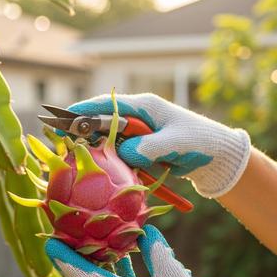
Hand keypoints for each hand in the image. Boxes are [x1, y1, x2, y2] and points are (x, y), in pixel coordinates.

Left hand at [45, 225, 249, 276]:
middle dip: (71, 266)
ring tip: (92, 247)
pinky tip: (124, 262)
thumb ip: (157, 250)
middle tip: (65, 245)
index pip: (82, 275)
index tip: (49, 241)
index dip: (64, 257)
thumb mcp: (174, 275)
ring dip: (92, 271)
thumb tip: (145, 232)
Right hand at [66, 93, 251, 197]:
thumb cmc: (201, 142)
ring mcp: (139, 136)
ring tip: (71, 156)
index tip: (62, 117)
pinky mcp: (142, 151)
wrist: (219, 158)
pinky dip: (108, 162)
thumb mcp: (175, 143)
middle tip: (58, 139)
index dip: (82, 111)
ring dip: (94, 149)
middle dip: (80, 130)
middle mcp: (138, 119)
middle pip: (101, 122)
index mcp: (145, 107)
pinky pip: (118, 156)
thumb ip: (148, 147)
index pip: (107, 105)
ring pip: (108, 141)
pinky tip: (96, 171)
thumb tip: (123, 153)